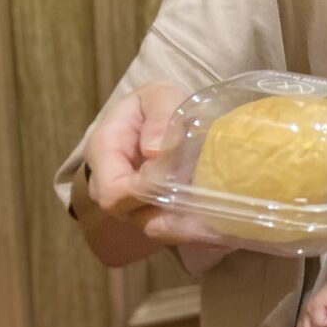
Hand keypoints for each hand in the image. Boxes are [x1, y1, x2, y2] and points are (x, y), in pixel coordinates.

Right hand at [82, 81, 224, 246]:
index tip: (177, 177)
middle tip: (211, 203)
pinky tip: (222, 228)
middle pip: (132, 215)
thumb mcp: (159, 96)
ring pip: (154, 228)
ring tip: (221, 222)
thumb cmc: (156, 106)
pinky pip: (170, 230)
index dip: (144, 190)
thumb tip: (156, 151)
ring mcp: (130, 203)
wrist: (158, 117)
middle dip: (169, 212)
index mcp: (104, 153)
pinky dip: (195, 230)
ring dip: (186, 228)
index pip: (114, 191)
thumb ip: (159, 116)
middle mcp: (110, 186)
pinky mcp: (153, 213)